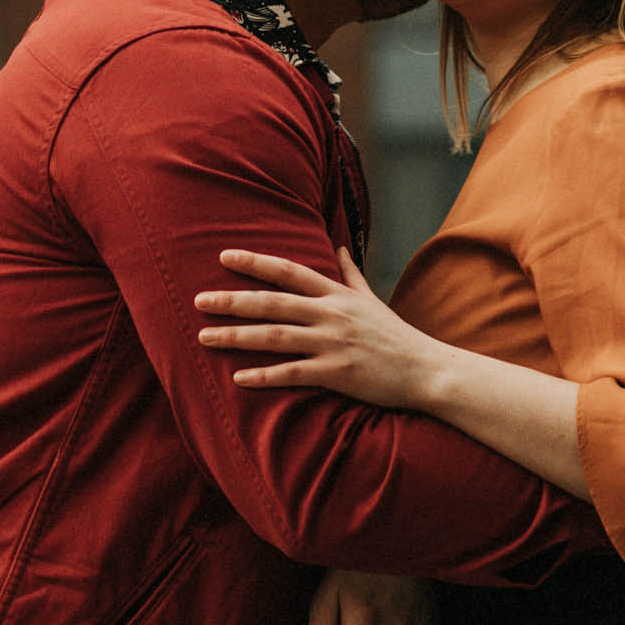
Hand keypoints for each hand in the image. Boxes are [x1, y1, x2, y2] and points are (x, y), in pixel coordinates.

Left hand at [196, 248, 446, 410]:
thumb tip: (340, 247)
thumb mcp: (372, 298)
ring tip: (205, 337)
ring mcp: (333, 343)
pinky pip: (293, 373)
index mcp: (337, 295)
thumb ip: (351, 274)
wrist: (425, 369)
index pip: (288, 271)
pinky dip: (264, 376)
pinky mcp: (337, 374)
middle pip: (273, 302)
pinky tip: (238, 378)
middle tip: (198, 300)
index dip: (255, 262)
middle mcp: (331, 314)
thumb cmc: (395, 336)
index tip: (224, 256)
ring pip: (276, 336)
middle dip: (232, 300)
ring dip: (237, 336)